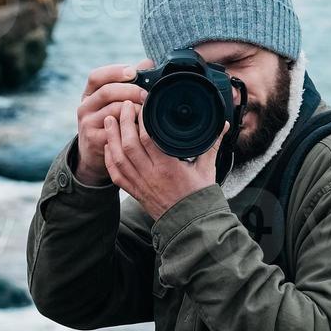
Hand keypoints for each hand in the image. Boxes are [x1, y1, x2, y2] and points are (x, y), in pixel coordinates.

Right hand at [74, 60, 153, 184]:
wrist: (94, 153)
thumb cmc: (110, 122)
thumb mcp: (113, 102)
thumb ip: (129, 82)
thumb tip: (147, 62)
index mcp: (89, 94)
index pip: (96, 76)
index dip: (114, 71)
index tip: (133, 72)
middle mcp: (85, 107)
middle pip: (106, 91)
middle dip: (130, 90)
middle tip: (146, 94)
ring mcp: (87, 123)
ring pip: (112, 110)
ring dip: (133, 108)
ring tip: (146, 111)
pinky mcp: (94, 139)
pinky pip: (116, 130)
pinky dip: (131, 126)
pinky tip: (140, 126)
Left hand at [103, 101, 226, 220]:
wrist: (190, 224)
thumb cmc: (199, 197)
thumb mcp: (207, 169)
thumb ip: (211, 145)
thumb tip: (222, 125)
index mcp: (168, 167)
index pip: (148, 138)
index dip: (142, 120)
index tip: (141, 106)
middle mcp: (150, 175)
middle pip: (129, 144)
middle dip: (123, 122)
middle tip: (124, 106)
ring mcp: (140, 184)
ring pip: (118, 158)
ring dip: (112, 137)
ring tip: (109, 119)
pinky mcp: (134, 192)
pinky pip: (116, 174)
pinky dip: (109, 159)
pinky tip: (108, 146)